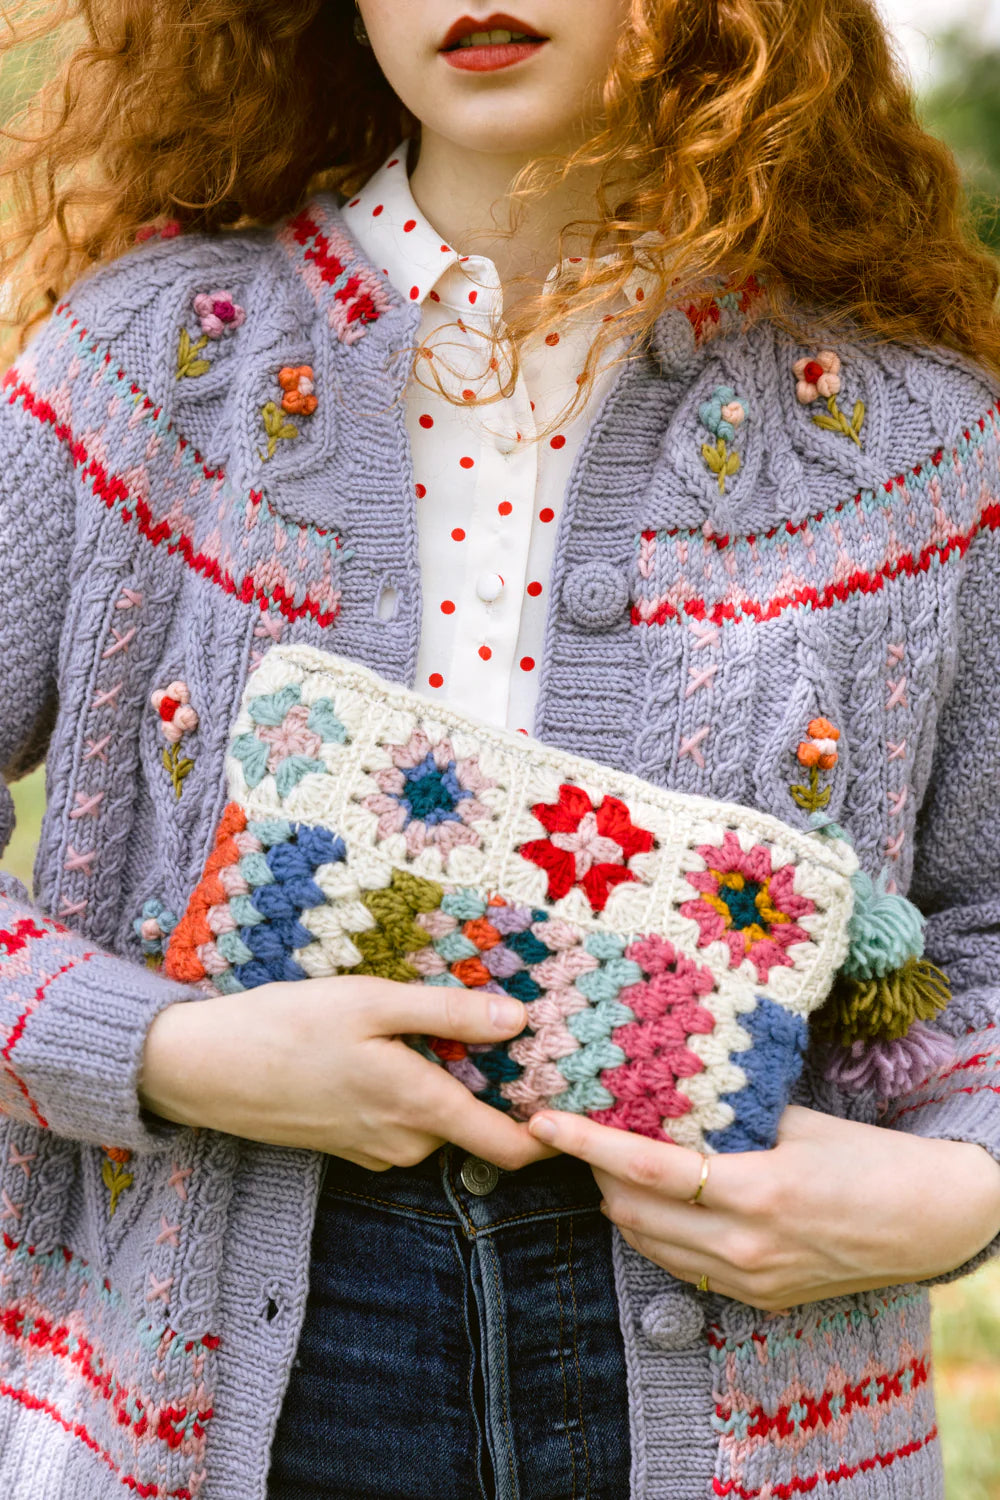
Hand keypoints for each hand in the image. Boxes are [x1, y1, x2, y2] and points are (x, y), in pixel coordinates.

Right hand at [140, 976, 559, 1173]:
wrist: (203, 1069)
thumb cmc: (286, 1026)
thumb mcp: (372, 1003)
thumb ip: (448, 1014)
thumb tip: (520, 1020)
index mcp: (419, 1106)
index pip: (510, 1147)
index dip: (553, 1136)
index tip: (582, 1105)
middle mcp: (404, 1141)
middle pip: (475, 1126)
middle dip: (497, 1090)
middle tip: (513, 1031)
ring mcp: (373, 1149)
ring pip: (437, 1122)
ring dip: (449, 1086)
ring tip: (441, 1027)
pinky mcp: (348, 1144)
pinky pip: (401, 1124)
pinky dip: (412, 1093)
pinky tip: (389, 1049)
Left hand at [527, 1103, 999, 1309]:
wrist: (930, 1222)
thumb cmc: (868, 1158)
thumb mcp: (798, 1121)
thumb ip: (730, 1115)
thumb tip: (665, 1091)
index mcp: (757, 1190)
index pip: (645, 1168)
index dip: (586, 1144)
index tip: (543, 1121)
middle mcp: (746, 1245)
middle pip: (632, 1211)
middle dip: (593, 1172)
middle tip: (575, 1133)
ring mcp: (749, 1279)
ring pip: (647, 1243)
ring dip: (618, 1203)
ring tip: (606, 1163)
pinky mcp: (756, 1298)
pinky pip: (679, 1265)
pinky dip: (653, 1231)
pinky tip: (652, 1200)